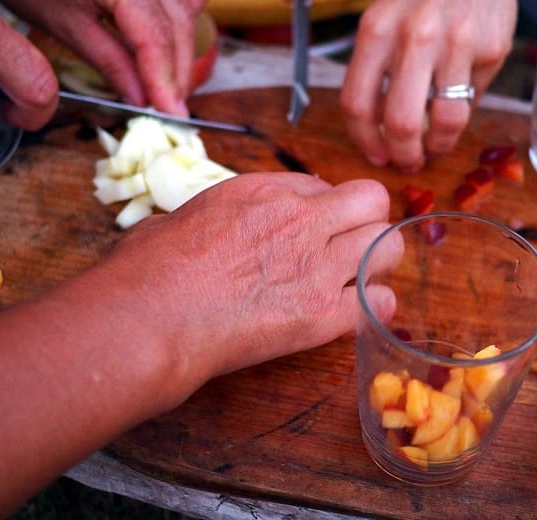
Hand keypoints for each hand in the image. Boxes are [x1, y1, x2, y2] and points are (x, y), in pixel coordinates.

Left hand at [5, 0, 207, 116]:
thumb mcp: (61, 22)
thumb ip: (108, 59)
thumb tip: (141, 98)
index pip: (153, 35)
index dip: (166, 77)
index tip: (173, 112)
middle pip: (179, 21)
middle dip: (178, 68)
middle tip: (172, 107)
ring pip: (187, 6)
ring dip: (184, 44)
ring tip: (170, 81)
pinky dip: (180, 19)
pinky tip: (171, 44)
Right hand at [105, 171, 399, 387]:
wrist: (151, 317)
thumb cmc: (149, 269)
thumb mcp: (182, 215)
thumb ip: (215, 214)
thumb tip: (215, 227)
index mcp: (263, 191)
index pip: (322, 185)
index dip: (321, 208)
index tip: (309, 228)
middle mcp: (299, 220)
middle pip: (372, 202)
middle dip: (364, 223)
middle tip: (345, 248)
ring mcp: (316, 267)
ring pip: (387, 247)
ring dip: (375, 263)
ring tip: (353, 280)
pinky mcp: (322, 315)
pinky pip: (380, 302)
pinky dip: (372, 308)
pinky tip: (349, 313)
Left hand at [340, 0, 517, 172]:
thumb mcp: (387, 17)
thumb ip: (379, 66)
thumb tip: (380, 126)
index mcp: (376, 31)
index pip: (357, 104)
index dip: (365, 141)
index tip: (375, 155)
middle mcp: (414, 37)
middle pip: (401, 123)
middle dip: (404, 155)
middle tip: (408, 162)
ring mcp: (457, 43)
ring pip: (445, 121)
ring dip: (439, 147)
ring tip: (436, 148)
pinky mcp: (491, 49)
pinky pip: (475, 99)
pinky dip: (466, 111)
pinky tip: (459, 103)